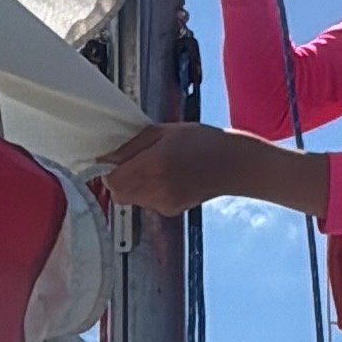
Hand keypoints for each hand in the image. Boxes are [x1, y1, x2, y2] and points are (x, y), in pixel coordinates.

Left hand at [100, 123, 328, 222]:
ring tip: (155, 168)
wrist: (233, 165)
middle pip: (118, 194)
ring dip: (134, 185)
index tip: (113, 162)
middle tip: (133, 164)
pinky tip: (166, 178)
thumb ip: (132, 145)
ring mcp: (164, 203)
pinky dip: (149, 192)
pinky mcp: (171, 210)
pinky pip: (147, 202)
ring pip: (131, 199)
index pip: (112, 181)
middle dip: (119, 179)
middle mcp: (157, 189)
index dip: (108, 171)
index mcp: (153, 166)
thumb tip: (108, 157)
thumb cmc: (203, 143)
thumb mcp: (164, 132)